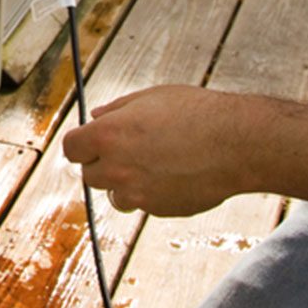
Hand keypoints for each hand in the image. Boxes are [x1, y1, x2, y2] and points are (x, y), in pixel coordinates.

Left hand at [62, 86, 248, 216]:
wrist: (236, 143)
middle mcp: (116, 168)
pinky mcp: (159, 210)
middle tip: (126, 149)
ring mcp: (137, 193)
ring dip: (124, 183)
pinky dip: (151, 194)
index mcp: (108, 135)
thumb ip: (116, 109)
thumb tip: (95, 116)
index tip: (91, 141)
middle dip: (102, 163)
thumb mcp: (150, 97)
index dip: (80, 144)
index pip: (71, 149)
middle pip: (89, 175)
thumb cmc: (194, 112)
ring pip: (115, 195)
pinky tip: (173, 174)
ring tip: (153, 163)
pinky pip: (143, 204)